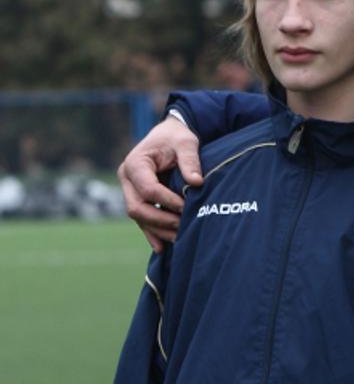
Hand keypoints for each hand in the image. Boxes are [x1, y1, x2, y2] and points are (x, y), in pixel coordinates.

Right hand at [118, 115, 203, 251]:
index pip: (148, 189)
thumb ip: (190, 161)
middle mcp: (127, 179)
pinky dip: (152, 232)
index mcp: (135, 164)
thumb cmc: (177, 137)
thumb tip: (197, 183)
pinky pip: (142, 219)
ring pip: (139, 217)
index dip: (167, 201)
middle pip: (137, 207)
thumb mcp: (186, 142)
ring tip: (179, 239)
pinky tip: (162, 248)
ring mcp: (130, 190)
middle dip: (160, 220)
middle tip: (182, 227)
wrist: (169, 135)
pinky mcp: (137, 198)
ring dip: (158, 230)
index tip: (187, 206)